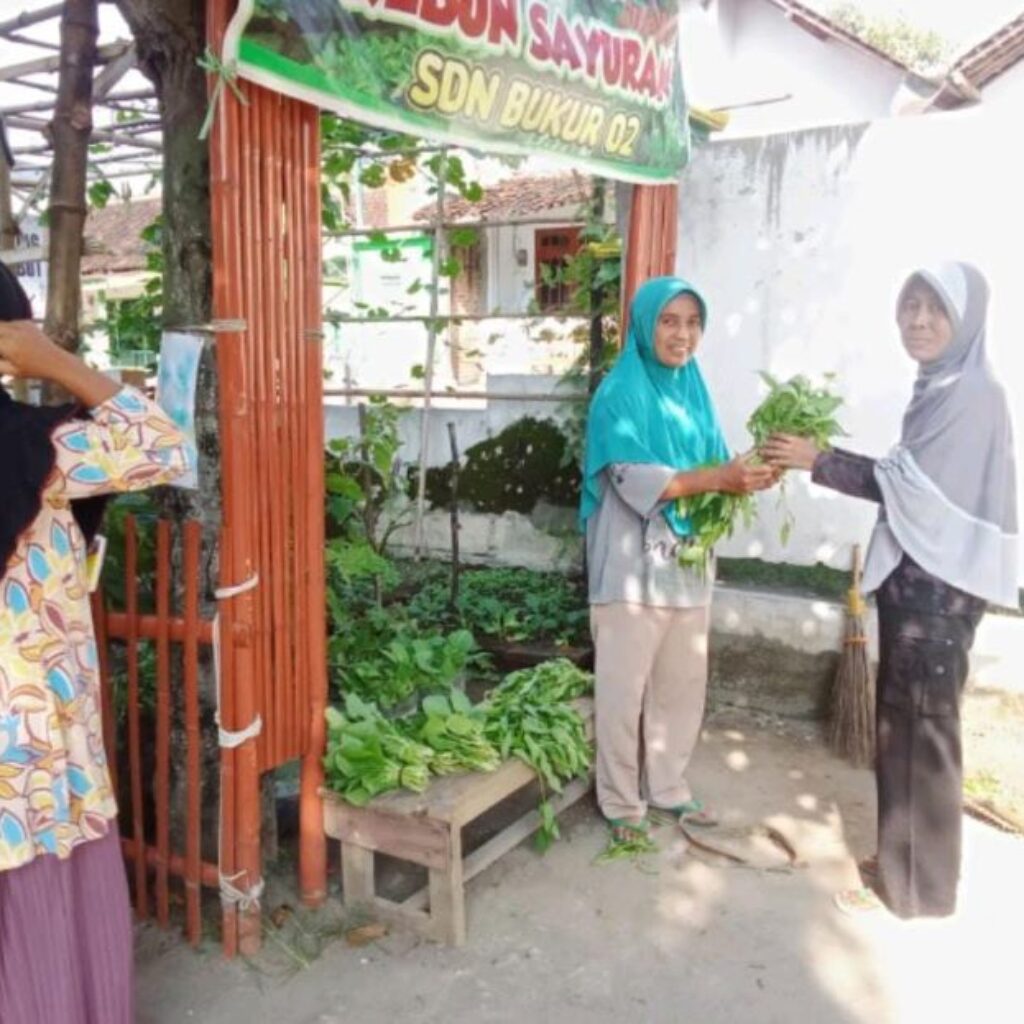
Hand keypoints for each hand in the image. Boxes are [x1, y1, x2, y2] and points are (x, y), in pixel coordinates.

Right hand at [0, 320, 117, 406]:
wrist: (56, 362)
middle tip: (4, 348)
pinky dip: (9, 329)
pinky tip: (16, 339)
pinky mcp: (28, 323)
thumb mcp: (12, 371)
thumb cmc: (34, 370)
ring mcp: (22, 326)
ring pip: (1, 324)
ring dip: (1, 332)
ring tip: (9, 346)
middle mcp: (15, 334)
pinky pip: (11, 323)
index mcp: (9, 347)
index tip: (2, 353)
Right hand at [716, 453, 776, 493]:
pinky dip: (767, 484)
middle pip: (768, 477)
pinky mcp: (747, 492)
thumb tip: (761, 446)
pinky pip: (761, 488)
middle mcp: (748, 480)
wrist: (718, 480)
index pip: (766, 469)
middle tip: (781, 467)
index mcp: (746, 470)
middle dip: (775, 472)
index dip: (773, 466)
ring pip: (766, 485)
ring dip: (773, 479)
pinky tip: (771, 480)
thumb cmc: (728, 467)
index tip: (777, 462)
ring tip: (778, 474)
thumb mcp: (739, 458)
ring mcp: (748, 487)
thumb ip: (751, 453)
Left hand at [760, 434, 821, 471]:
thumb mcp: (809, 440)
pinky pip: (778, 462)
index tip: (769, 435)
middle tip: (762, 444)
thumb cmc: (814, 451)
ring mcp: (789, 455)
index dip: (773, 435)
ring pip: (774, 452)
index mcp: (794, 439)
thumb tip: (805, 432)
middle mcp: (790, 446)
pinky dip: (772, 461)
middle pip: (775, 443)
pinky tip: (767, 461)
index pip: (781, 435)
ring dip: (766, 452)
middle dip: (767, 443)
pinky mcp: (789, 463)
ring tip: (761, 452)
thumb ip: (803, 436)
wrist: (818, 461)